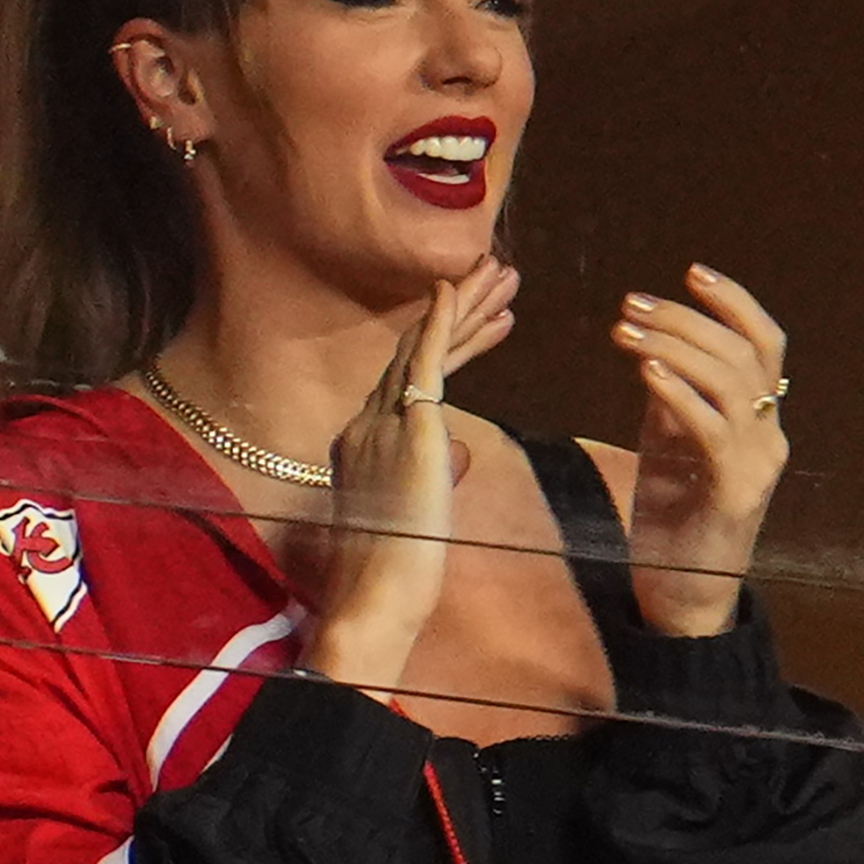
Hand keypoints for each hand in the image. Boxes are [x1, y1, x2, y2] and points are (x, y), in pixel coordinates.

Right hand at [303, 257, 518, 685]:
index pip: (414, 379)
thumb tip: (457, 457)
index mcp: (365, 443)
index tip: (486, 320)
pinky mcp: (408, 425)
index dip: (452, 344)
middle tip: (492, 274)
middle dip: (460, 312)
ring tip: (497, 271)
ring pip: (426, 346)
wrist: (378, 592)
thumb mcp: (421, 510)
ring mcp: (383, 420)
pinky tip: (453, 287)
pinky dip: (439, 320)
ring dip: (463, 305)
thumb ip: (435, 475)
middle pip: (418, 352)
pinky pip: (423, 359)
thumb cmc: (398, 570)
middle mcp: (367, 422)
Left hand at [612, 264, 789, 635]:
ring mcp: (757, 467)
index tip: (693, 271)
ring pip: (730, 381)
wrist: (681, 599)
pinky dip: (678, 392)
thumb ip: (671, 400)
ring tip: (629, 329)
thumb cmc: (674, 522)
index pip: (764, 345)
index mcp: (759, 424)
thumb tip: (653, 348)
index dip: (734, 302)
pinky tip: (645, 370)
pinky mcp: (735, 494)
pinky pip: (711, 429)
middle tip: (634, 304)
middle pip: (743, 353)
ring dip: (675, 345)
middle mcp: (769, 439)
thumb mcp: (669, 447)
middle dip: (686, 319)